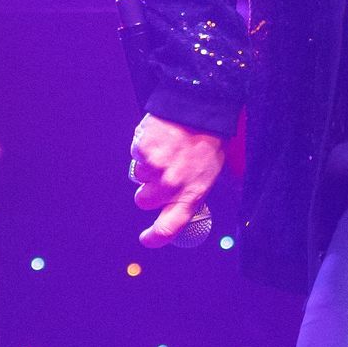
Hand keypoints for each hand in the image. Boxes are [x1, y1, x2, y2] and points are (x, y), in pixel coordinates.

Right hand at [129, 113, 226, 246]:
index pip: (168, 228)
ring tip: (166, 149)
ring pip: (138, 176)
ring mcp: (154, 168)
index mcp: (190, 194)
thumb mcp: (212, 173)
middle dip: (148, 189)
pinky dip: (143, 148)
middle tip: (162, 173)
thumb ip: (194, 193)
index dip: (155, 237)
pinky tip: (160, 138)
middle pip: (144, 201)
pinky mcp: (142, 150)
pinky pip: (135, 155)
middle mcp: (170, 186)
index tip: (147, 238)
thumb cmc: (209, 141)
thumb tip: (188, 208)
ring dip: (147, 166)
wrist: (201, 108)